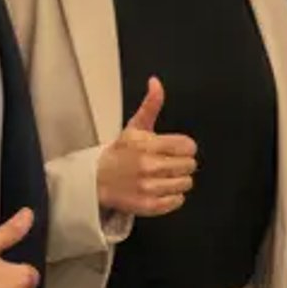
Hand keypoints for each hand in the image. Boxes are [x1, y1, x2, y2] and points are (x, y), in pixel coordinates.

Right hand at [95, 78, 198, 220]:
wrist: (97, 181)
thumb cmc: (121, 153)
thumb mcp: (134, 126)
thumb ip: (151, 104)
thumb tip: (156, 82)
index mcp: (149, 144)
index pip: (188, 146)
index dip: (184, 147)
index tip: (173, 149)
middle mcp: (150, 166)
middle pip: (190, 165)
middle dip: (181, 163)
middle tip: (166, 163)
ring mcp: (149, 187)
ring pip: (186, 184)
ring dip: (177, 180)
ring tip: (162, 177)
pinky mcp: (149, 205)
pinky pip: (177, 202)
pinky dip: (173, 197)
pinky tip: (160, 189)